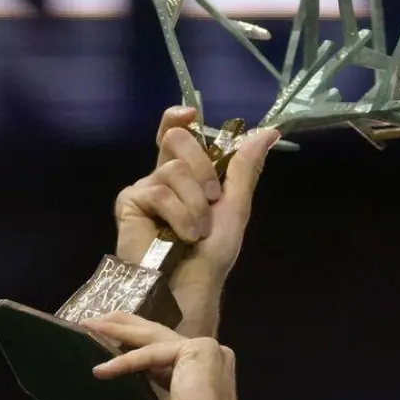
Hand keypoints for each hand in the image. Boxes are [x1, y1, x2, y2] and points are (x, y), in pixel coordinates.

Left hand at [82, 312, 243, 399]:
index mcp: (198, 375)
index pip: (160, 355)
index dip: (132, 349)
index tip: (104, 344)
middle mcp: (205, 358)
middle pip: (156, 336)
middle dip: (124, 328)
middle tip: (93, 321)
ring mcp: (203, 350)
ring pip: (153, 337)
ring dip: (119, 330)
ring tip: (90, 325)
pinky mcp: (197, 349)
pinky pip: (153, 353)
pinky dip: (125, 361)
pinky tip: (101, 370)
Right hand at [114, 108, 281, 331]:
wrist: (193, 284)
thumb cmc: (213, 252)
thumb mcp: (235, 206)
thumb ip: (245, 167)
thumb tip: (269, 132)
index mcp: (187, 174)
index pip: (176, 133)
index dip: (178, 119)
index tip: (189, 114)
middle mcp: (163, 176)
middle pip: (177, 139)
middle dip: (203, 168)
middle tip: (212, 199)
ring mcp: (145, 188)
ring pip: (173, 169)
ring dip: (196, 204)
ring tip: (196, 231)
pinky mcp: (129, 202)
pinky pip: (159, 191)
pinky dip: (180, 216)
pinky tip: (182, 237)